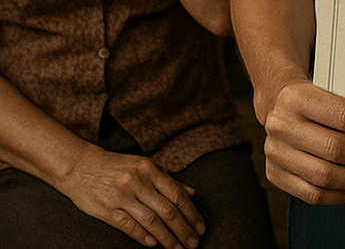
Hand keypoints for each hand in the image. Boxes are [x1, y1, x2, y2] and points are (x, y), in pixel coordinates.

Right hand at [55, 142, 203, 248]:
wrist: (81, 166)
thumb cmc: (117, 167)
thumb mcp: (145, 166)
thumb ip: (168, 180)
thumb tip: (191, 193)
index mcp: (151, 170)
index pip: (177, 194)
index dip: (191, 213)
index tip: (200, 227)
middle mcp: (139, 182)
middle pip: (167, 209)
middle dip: (183, 229)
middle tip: (193, 243)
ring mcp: (122, 196)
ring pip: (150, 220)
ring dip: (166, 237)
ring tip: (176, 248)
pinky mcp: (106, 209)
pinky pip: (128, 225)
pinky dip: (142, 236)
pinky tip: (153, 244)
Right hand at [261, 79, 344, 204]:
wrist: (277, 101)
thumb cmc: (314, 95)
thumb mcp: (329, 87)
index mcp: (297, 97)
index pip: (344, 116)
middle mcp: (282, 125)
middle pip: (335, 149)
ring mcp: (275, 152)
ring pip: (324, 176)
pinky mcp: (275, 174)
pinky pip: (312, 195)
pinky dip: (341, 195)